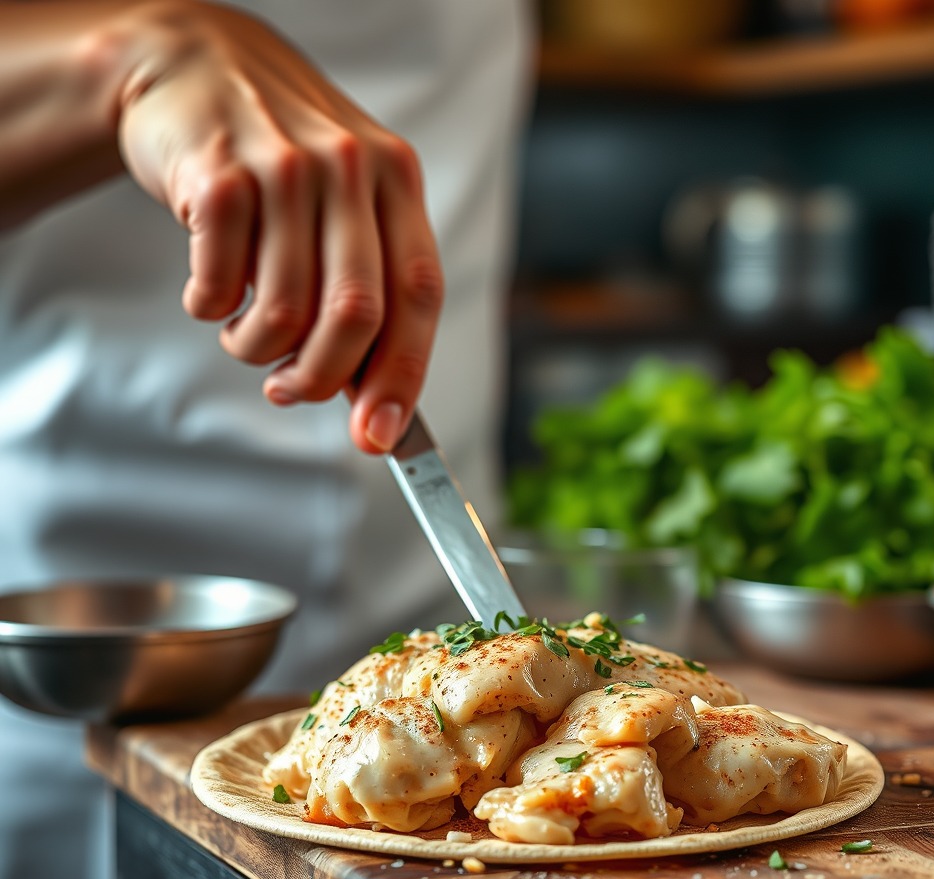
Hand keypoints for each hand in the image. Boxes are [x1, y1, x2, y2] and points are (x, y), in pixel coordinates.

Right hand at [116, 0, 443, 452]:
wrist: (193, 66)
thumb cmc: (281, 160)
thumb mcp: (344, 205)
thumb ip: (366, 289)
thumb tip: (372, 401)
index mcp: (397, 182)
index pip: (419, 295)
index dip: (403, 376)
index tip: (381, 435)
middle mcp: (351, 168)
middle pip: (356, 315)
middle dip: (322, 378)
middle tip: (291, 391)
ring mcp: (285, 166)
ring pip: (284, 311)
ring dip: (257, 350)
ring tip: (245, 335)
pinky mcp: (219, 173)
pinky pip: (218, 286)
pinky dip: (209, 311)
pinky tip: (212, 291)